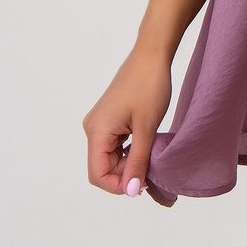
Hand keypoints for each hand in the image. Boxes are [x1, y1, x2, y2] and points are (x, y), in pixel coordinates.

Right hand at [82, 47, 171, 196]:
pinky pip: (114, 145)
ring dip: (128, 163)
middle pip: (103, 168)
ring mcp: (100, 123)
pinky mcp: (109, 119)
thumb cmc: (150, 86)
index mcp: (97, 131)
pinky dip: (129, 151)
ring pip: (109, 158)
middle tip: (153, 169)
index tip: (144, 183)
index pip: (97, 175)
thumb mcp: (146, 128)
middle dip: (125, 174)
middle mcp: (93, 129)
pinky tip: (145, 145)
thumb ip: (138, 161)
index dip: (119, 186)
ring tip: (151, 155)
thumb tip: (131, 190)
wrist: (151, 56)